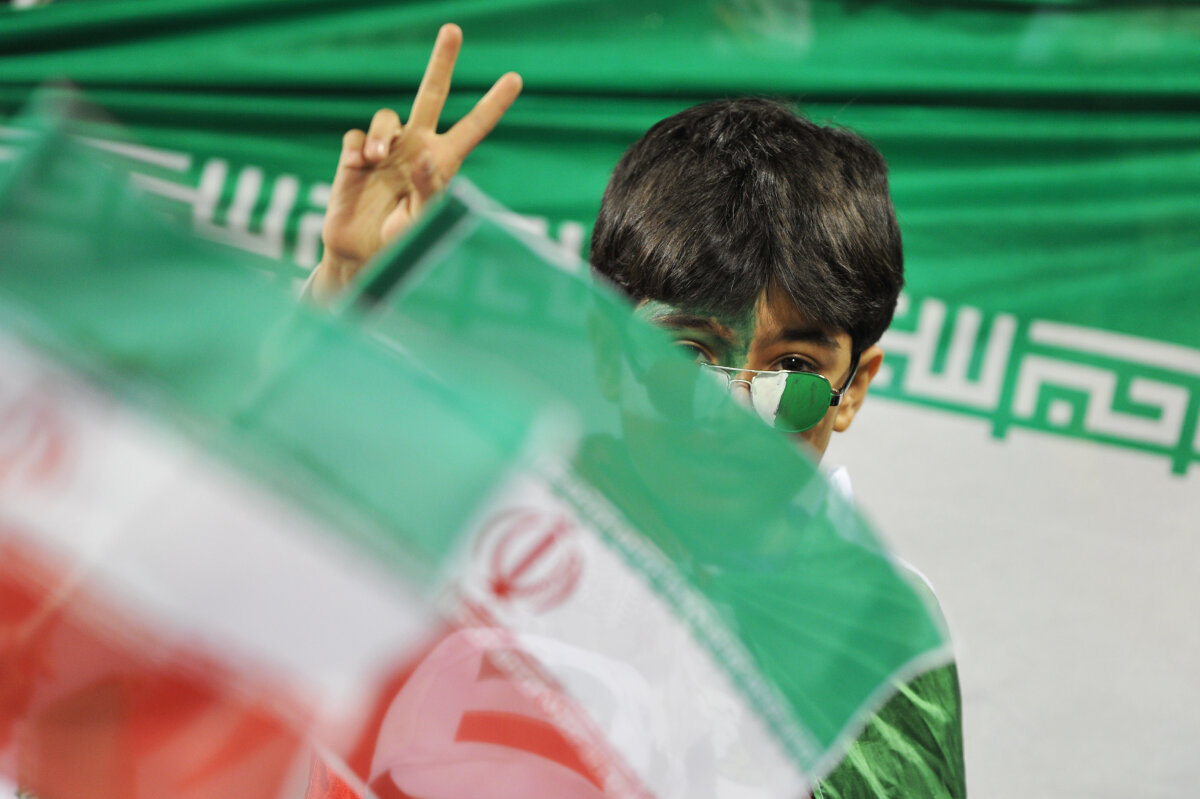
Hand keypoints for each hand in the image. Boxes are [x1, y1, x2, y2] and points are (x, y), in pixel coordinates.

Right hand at [310, 23, 521, 301]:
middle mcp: (416, 148)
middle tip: (454, 30)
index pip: (472, 127)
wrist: (363, 256)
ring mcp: (386, 150)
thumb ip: (430, 190)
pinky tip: (361, 167)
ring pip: (388, 117)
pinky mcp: (354, 157)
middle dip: (442, 62)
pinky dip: (361, 147)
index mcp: (443, 163)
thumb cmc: (402, 243)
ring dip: (385, 134)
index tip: (515, 79)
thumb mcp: (424, 221)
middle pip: (431, 94)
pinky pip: (358, 136)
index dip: (493, 104)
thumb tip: (425, 157)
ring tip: (379, 161)